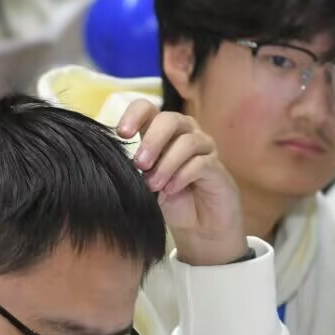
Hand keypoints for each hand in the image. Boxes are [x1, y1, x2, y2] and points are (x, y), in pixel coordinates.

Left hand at [115, 100, 246, 265]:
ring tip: (153, 185)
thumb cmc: (169, 200)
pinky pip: (201, 162)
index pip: (147, 108)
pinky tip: (171, 189)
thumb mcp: (144, 184)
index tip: (122, 133)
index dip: (134, 115)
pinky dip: (182, 175)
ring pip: (187, 141)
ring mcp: (203, 148)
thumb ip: (134, 169)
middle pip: (169, 119)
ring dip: (166, 163)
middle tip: (140, 164)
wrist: (198, 227)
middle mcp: (184, 132)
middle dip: (152, 140)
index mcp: (161, 132)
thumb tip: (117, 162)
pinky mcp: (216, 167)